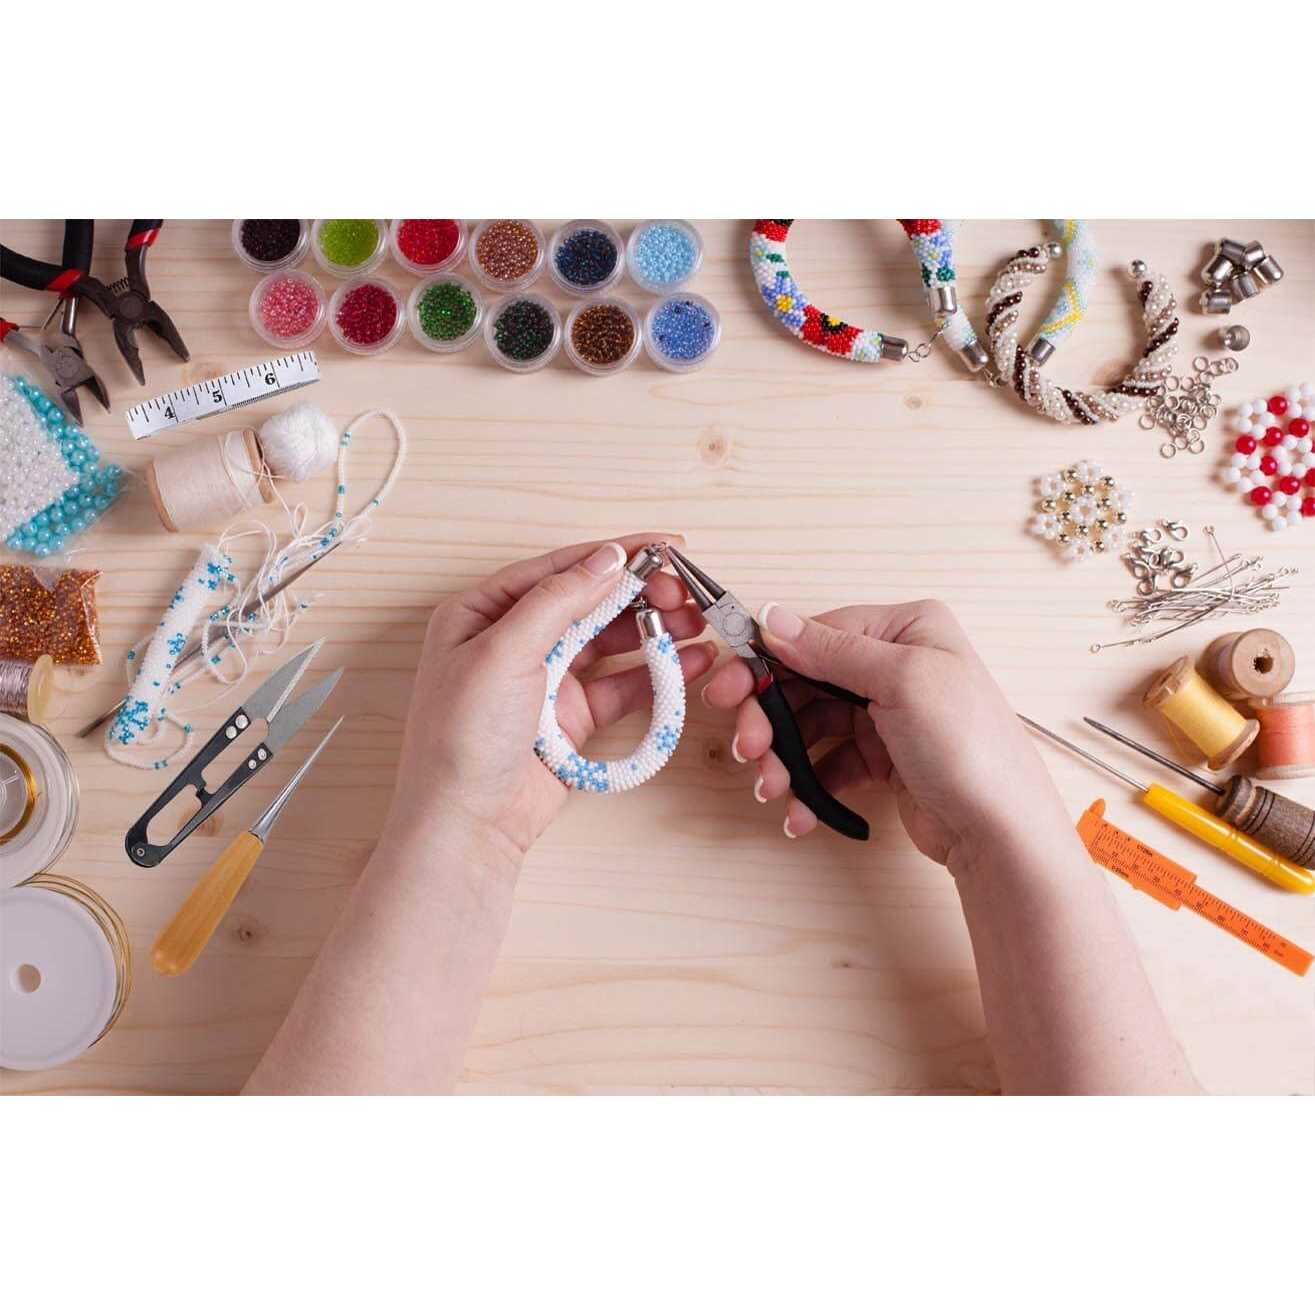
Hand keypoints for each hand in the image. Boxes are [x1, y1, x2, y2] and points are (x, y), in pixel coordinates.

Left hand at [387, 535, 713, 863]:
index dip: (614, 554)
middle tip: (684, 592)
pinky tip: (689, 662)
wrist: (465, 824)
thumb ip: (558, 600)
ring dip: (653, 630)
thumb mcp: (503, 652)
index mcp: (481, 612)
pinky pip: (620, 687)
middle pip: (589, 602)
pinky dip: (655, 674)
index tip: (665, 547)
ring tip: (697, 623)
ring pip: (609, 642)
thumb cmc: (462, 737)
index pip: (558, 569)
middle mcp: (513, 641)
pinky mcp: (570, 718)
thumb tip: (607, 558)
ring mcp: (544, 680)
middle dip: (640, 593)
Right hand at [702, 599, 1068, 868]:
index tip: (727, 690)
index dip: (766, 662)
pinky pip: (827, 763)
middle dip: (770, 718)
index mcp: (905, 629)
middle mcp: (894, 665)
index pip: (816, 634)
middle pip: (805, 681)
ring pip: (810, 725)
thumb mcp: (900, 681)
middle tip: (747, 749)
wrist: (1000, 832)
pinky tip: (799, 813)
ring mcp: (887, 713)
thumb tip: (771, 617)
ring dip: (783, 757)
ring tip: (772, 789)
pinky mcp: (882, 758)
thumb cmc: (966, 745)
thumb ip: (830, 649)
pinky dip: (808, 786)